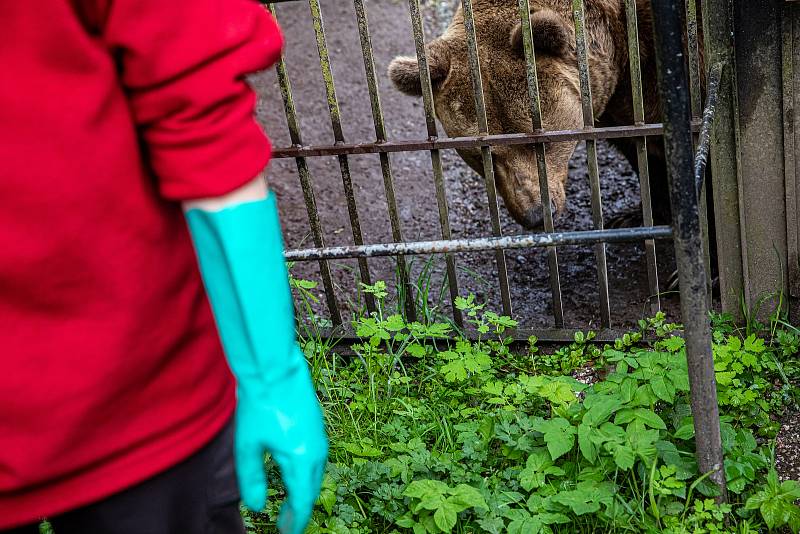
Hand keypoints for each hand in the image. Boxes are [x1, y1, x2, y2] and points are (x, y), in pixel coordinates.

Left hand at [233, 352, 327, 533]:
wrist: (276, 369)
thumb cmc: (260, 404)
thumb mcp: (248, 446)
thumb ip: (252, 479)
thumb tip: (257, 507)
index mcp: (301, 460)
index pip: (302, 501)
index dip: (296, 522)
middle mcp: (316, 452)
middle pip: (311, 490)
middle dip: (300, 510)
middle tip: (285, 525)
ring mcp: (320, 439)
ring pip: (315, 475)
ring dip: (304, 492)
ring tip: (290, 504)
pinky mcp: (317, 428)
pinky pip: (316, 460)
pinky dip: (307, 475)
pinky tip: (294, 474)